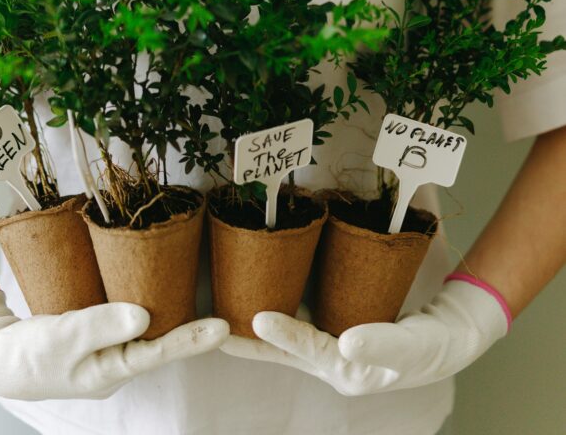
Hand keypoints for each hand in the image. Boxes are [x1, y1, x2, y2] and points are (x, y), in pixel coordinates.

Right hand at [0, 289, 228, 399]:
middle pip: (160, 344)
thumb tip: (144, 316)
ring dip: (172, 314)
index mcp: (109, 372)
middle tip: (227, 312)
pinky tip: (157, 285)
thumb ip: (100, 325)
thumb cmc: (26, 352)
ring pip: (147, 331)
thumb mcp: (61, 337)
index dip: (191, 339)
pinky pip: (129, 319)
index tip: (222, 328)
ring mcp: (107, 350)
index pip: (157, 353)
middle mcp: (115, 363)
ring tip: (204, 294)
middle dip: (192, 328)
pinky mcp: (98, 333)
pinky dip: (147, 303)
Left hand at [221, 278, 508, 394]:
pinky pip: (304, 320)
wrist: (454, 332)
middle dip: (249, 341)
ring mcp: (335, 348)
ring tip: (226, 308)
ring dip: (259, 326)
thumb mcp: (413, 345)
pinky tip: (266, 292)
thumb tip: (347, 342)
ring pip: (289, 335)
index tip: (254, 318)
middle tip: (212, 329)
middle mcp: (335, 364)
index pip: (309, 351)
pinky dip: (283, 309)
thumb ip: (382, 343)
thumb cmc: (436, 343)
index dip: (282, 334)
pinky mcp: (339, 328)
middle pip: (284, 352)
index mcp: (350, 373)